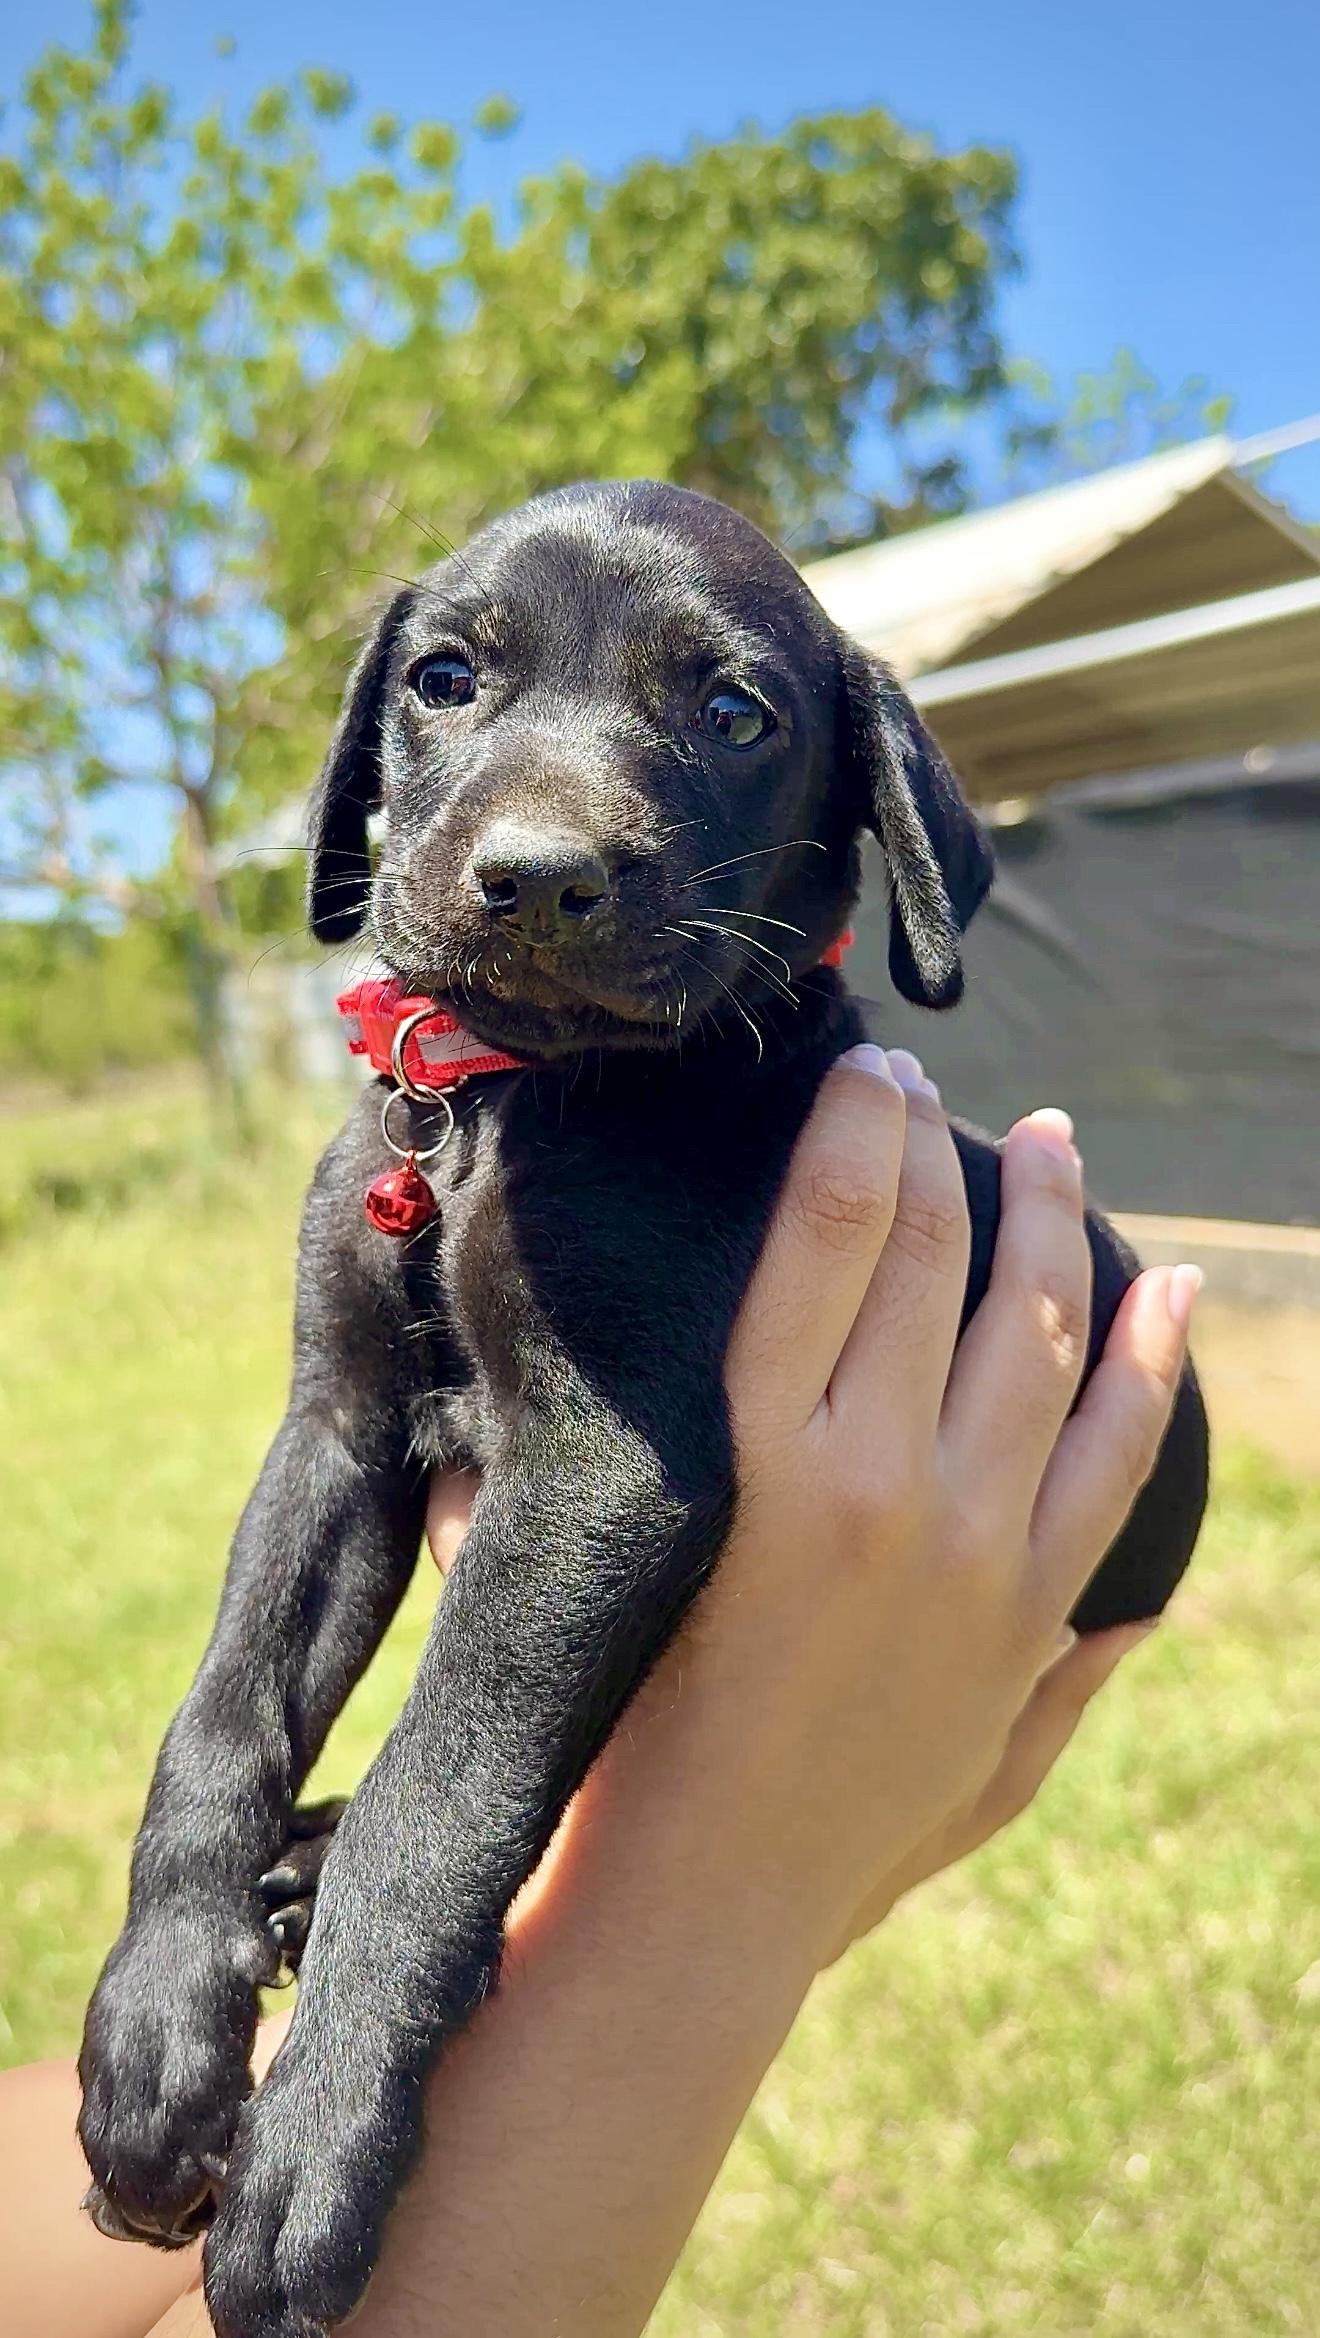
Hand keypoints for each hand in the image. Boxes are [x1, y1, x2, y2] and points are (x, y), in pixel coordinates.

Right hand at [426, 1046, 1195, 1974]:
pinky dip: (1150, 1368)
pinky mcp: (1029, 1621)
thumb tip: (485, 1412)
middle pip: (933, 1259)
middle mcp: (876, 1482)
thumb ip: (526, 1488)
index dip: (858, 1127)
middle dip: (942, 1148)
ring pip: (1040, 1336)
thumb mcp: (554, 1584)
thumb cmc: (606, 1738)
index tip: (868, 1065)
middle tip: (940, 1083)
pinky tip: (1171, 1290)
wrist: (701, 1909)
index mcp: (759, 1455)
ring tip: (1054, 1143)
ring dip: (1054, 1222)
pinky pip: (1117, 1462)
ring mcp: (971, 1553)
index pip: (828, 1232)